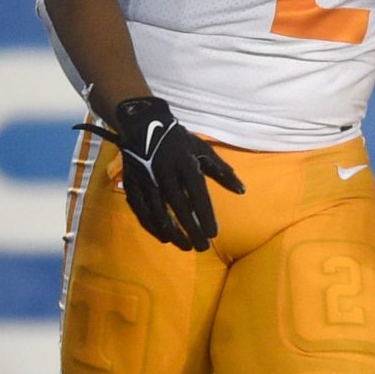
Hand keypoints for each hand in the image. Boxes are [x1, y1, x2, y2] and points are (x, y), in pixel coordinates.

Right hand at [94, 95, 243, 251]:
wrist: (142, 125)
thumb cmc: (179, 141)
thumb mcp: (203, 150)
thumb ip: (222, 172)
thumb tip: (242, 191)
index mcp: (186, 165)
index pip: (197, 195)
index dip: (205, 216)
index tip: (213, 234)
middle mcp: (166, 175)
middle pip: (180, 208)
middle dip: (191, 230)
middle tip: (202, 247)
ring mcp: (147, 181)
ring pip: (159, 213)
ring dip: (173, 232)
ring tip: (186, 246)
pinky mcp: (132, 184)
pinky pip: (141, 211)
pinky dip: (152, 226)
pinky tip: (164, 237)